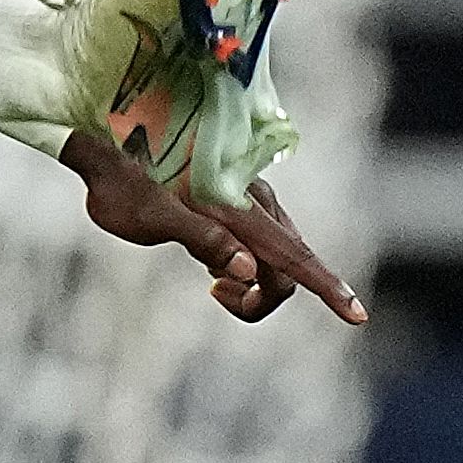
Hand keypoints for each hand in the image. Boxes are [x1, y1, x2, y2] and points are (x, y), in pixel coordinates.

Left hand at [54, 128, 365, 324]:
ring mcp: (248, 200)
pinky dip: (245, 265)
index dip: (327, 288)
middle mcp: (254, 202)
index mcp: (237, 209)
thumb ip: (202, 241)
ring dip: (252, 282)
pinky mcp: (236, 201)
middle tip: (212, 293)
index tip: (357, 315)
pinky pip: (259, 244)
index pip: (292, 256)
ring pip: (274, 256)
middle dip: (263, 296)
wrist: (105, 146)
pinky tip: (210, 262)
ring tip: (208, 281)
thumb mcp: (152, 220)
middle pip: (287, 266)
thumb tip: (248, 269)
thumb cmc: (121, 186)